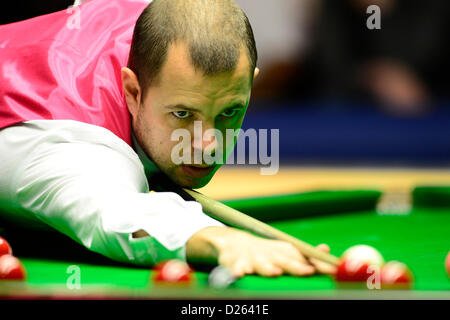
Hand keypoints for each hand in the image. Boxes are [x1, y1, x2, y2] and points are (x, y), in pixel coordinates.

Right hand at [186, 226, 335, 277]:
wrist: (232, 242)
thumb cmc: (265, 253)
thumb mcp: (284, 252)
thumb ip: (305, 256)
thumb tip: (326, 249)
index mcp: (282, 254)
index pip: (302, 259)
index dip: (315, 264)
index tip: (327, 269)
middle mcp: (269, 255)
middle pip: (285, 261)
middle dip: (296, 266)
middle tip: (307, 271)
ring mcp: (251, 258)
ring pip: (261, 264)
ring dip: (268, 268)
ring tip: (275, 273)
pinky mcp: (233, 261)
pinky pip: (235, 267)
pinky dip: (237, 270)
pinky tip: (240, 275)